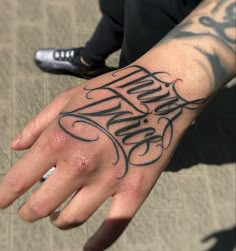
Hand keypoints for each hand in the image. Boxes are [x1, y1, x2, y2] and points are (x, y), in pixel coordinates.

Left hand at [0, 64, 205, 249]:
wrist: (158, 93)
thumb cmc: (111, 93)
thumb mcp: (68, 99)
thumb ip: (38, 124)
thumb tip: (16, 147)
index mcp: (59, 140)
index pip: (18, 180)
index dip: (4, 195)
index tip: (1, 202)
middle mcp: (80, 165)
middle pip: (41, 207)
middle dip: (30, 211)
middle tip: (31, 209)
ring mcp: (109, 181)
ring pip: (72, 218)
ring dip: (59, 220)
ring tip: (59, 215)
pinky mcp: (135, 190)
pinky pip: (113, 228)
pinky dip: (97, 244)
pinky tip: (88, 248)